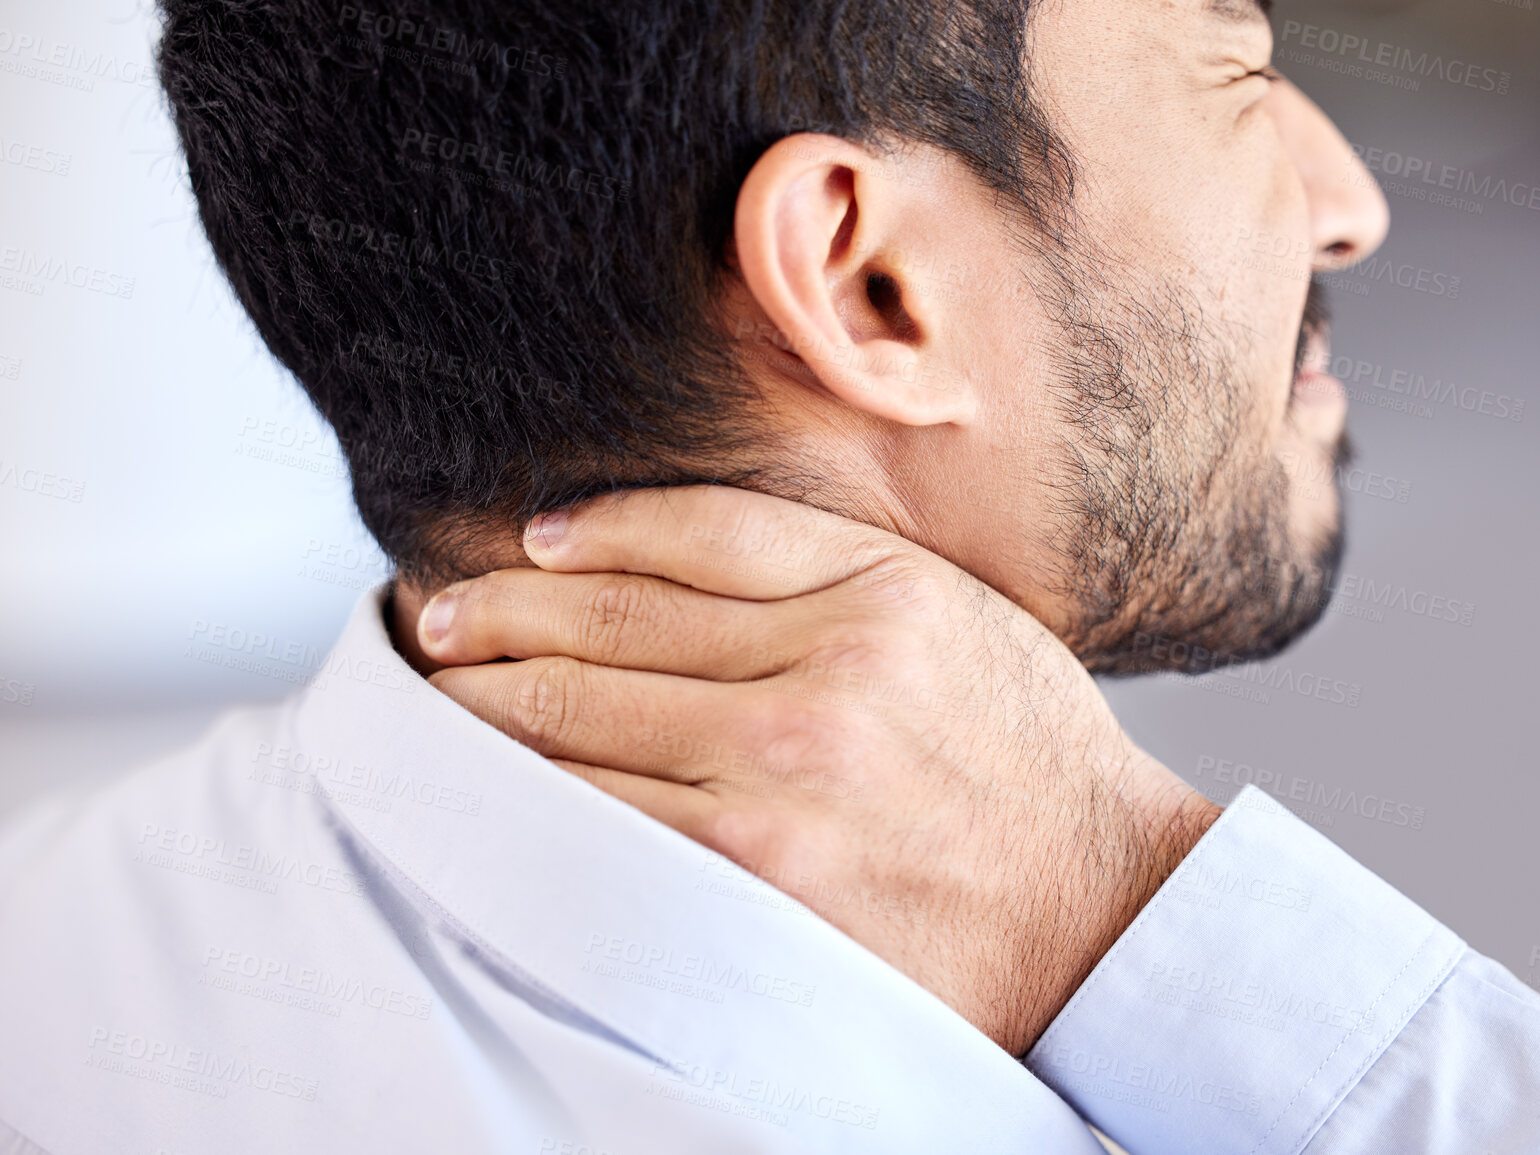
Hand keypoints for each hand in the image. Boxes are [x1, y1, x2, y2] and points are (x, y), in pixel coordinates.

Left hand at [415, 485, 1219, 1053]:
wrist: (1101, 918)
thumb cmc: (1031, 767)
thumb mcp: (966, 623)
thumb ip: (845, 574)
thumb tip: (692, 551)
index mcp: (881, 591)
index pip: (694, 529)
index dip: (592, 525)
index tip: (532, 539)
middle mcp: (826, 670)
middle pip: (613, 613)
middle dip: (501, 607)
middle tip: (437, 611)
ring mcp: (782, 775)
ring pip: (585, 708)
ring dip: (490, 691)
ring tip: (442, 684)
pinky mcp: (753, 871)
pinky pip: (601, 807)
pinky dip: (528, 779)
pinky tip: (490, 767)